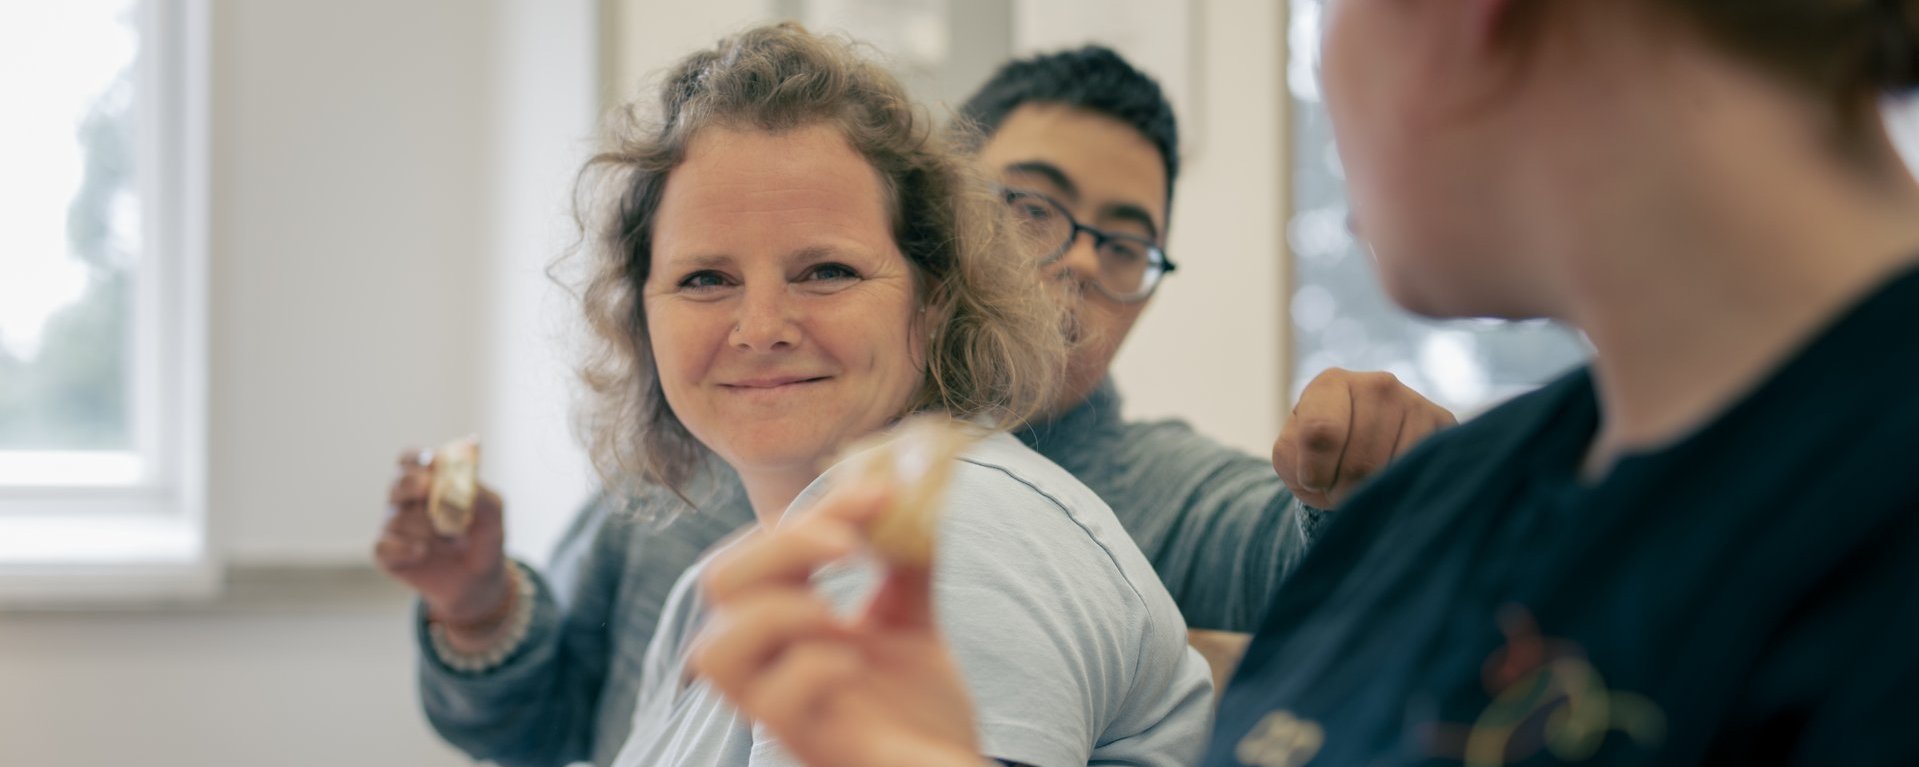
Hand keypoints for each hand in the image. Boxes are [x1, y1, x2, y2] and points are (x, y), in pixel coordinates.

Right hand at [373, 448, 510, 646]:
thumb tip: (466, 485)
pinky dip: (403, 548)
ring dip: (426, 530)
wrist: (479, 581)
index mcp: (428, 482)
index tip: (432, 462)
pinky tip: (422, 552)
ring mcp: (394, 526)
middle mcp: (406, 501)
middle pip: (399, 482)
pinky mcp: (386, 554)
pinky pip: (383, 546)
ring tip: (449, 542)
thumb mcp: (492, 515)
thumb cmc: (482, 539)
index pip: (412, 460)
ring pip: (398, 518)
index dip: (418, 459)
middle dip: (412, 484)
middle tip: (427, 490)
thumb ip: (482, 496)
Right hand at [690, 485, 983, 766]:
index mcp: (784, 623)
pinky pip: (773, 703)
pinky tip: (857, 664)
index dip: (815, 510)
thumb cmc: (922, 709)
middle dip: (781, 545)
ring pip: (716, 650)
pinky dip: (814, 667)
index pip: (763, 548)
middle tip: (851, 545)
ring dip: (778, 611)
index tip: (882, 492)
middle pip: (717, 583)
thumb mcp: (913, 620)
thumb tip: (916, 488)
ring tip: (840, 614)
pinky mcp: (809, 742)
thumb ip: (905, 561)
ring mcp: (781, 706)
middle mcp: (768, 662)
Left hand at [1273, 368, 1455, 508]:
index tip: (1313, 482)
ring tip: (1364, 486)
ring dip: (1374, 494)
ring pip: (1394, 470)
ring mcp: (1414, 401)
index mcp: (1331, 384)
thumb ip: (1293, 456)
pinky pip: (1422, 470)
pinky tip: (1392, 480)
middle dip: (1345, 491)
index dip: (1315, 473)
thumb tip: (1320, 469)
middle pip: (1361, 461)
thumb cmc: (1318, 454)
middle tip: (1341, 491)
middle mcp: (1377, 384)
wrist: (1360, 452)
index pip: (1322, 434)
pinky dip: (1403, 488)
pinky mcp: (1444, 424)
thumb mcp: (1291, 454)